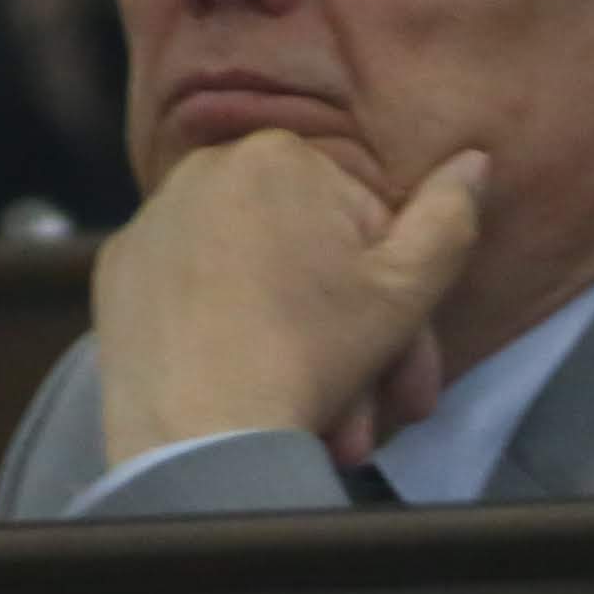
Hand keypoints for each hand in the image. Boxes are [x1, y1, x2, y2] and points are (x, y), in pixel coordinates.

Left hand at [93, 131, 491, 463]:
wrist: (201, 438)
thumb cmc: (311, 358)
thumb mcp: (407, 289)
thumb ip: (450, 217)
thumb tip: (474, 161)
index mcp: (281, 154)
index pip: (362, 224)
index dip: (395, 301)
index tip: (406, 367)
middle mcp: (207, 168)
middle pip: (305, 255)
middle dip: (347, 336)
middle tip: (369, 408)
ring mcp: (154, 218)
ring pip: (252, 277)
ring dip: (296, 343)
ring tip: (317, 418)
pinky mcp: (118, 270)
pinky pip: (192, 292)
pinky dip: (224, 330)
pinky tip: (249, 384)